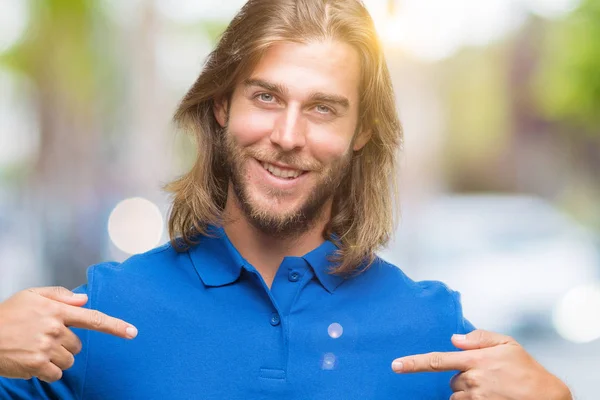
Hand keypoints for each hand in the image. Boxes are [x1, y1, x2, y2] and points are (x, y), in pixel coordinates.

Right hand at [0, 286, 136, 382]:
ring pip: (69, 360)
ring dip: (57, 358)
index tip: (132, 332)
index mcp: (57, 310)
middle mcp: (55, 328)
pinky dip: (48, 371)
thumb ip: (59, 295)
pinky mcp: (37, 364)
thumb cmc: (6, 315)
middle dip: (66, 344)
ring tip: (36, 349)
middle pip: (78, 344)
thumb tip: (83, 299)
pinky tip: (32, 361)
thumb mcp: (31, 295)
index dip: (115, 326)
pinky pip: (56, 373)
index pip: (93, 318)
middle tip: (43, 339)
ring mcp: (46, 347)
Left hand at [391, 329, 571, 399]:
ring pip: (457, 395)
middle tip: (487, 376)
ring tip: (491, 388)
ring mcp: (477, 398)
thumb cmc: (527, 369)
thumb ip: (478, 337)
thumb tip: (454, 338)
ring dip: (467, 392)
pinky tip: (490, 396)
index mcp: (475, 360)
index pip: (437, 360)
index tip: (395, 365)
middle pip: (451, 380)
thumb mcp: (507, 343)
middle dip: (462, 378)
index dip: (413, 363)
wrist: (547, 396)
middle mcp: (473, 380)